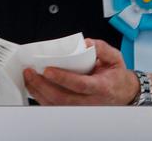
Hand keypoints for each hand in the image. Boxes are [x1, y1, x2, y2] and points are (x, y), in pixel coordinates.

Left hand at [23, 38, 139, 105]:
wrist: (123, 93)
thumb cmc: (117, 76)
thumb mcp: (115, 57)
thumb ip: (102, 48)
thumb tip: (86, 43)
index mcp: (101, 86)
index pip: (80, 85)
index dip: (63, 78)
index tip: (48, 70)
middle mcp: (90, 100)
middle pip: (63, 98)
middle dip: (43, 85)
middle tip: (31, 72)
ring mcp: (82, 108)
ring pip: (56, 105)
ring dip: (39, 92)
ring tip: (28, 78)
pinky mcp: (75, 109)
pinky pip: (55, 107)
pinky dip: (42, 98)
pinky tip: (34, 87)